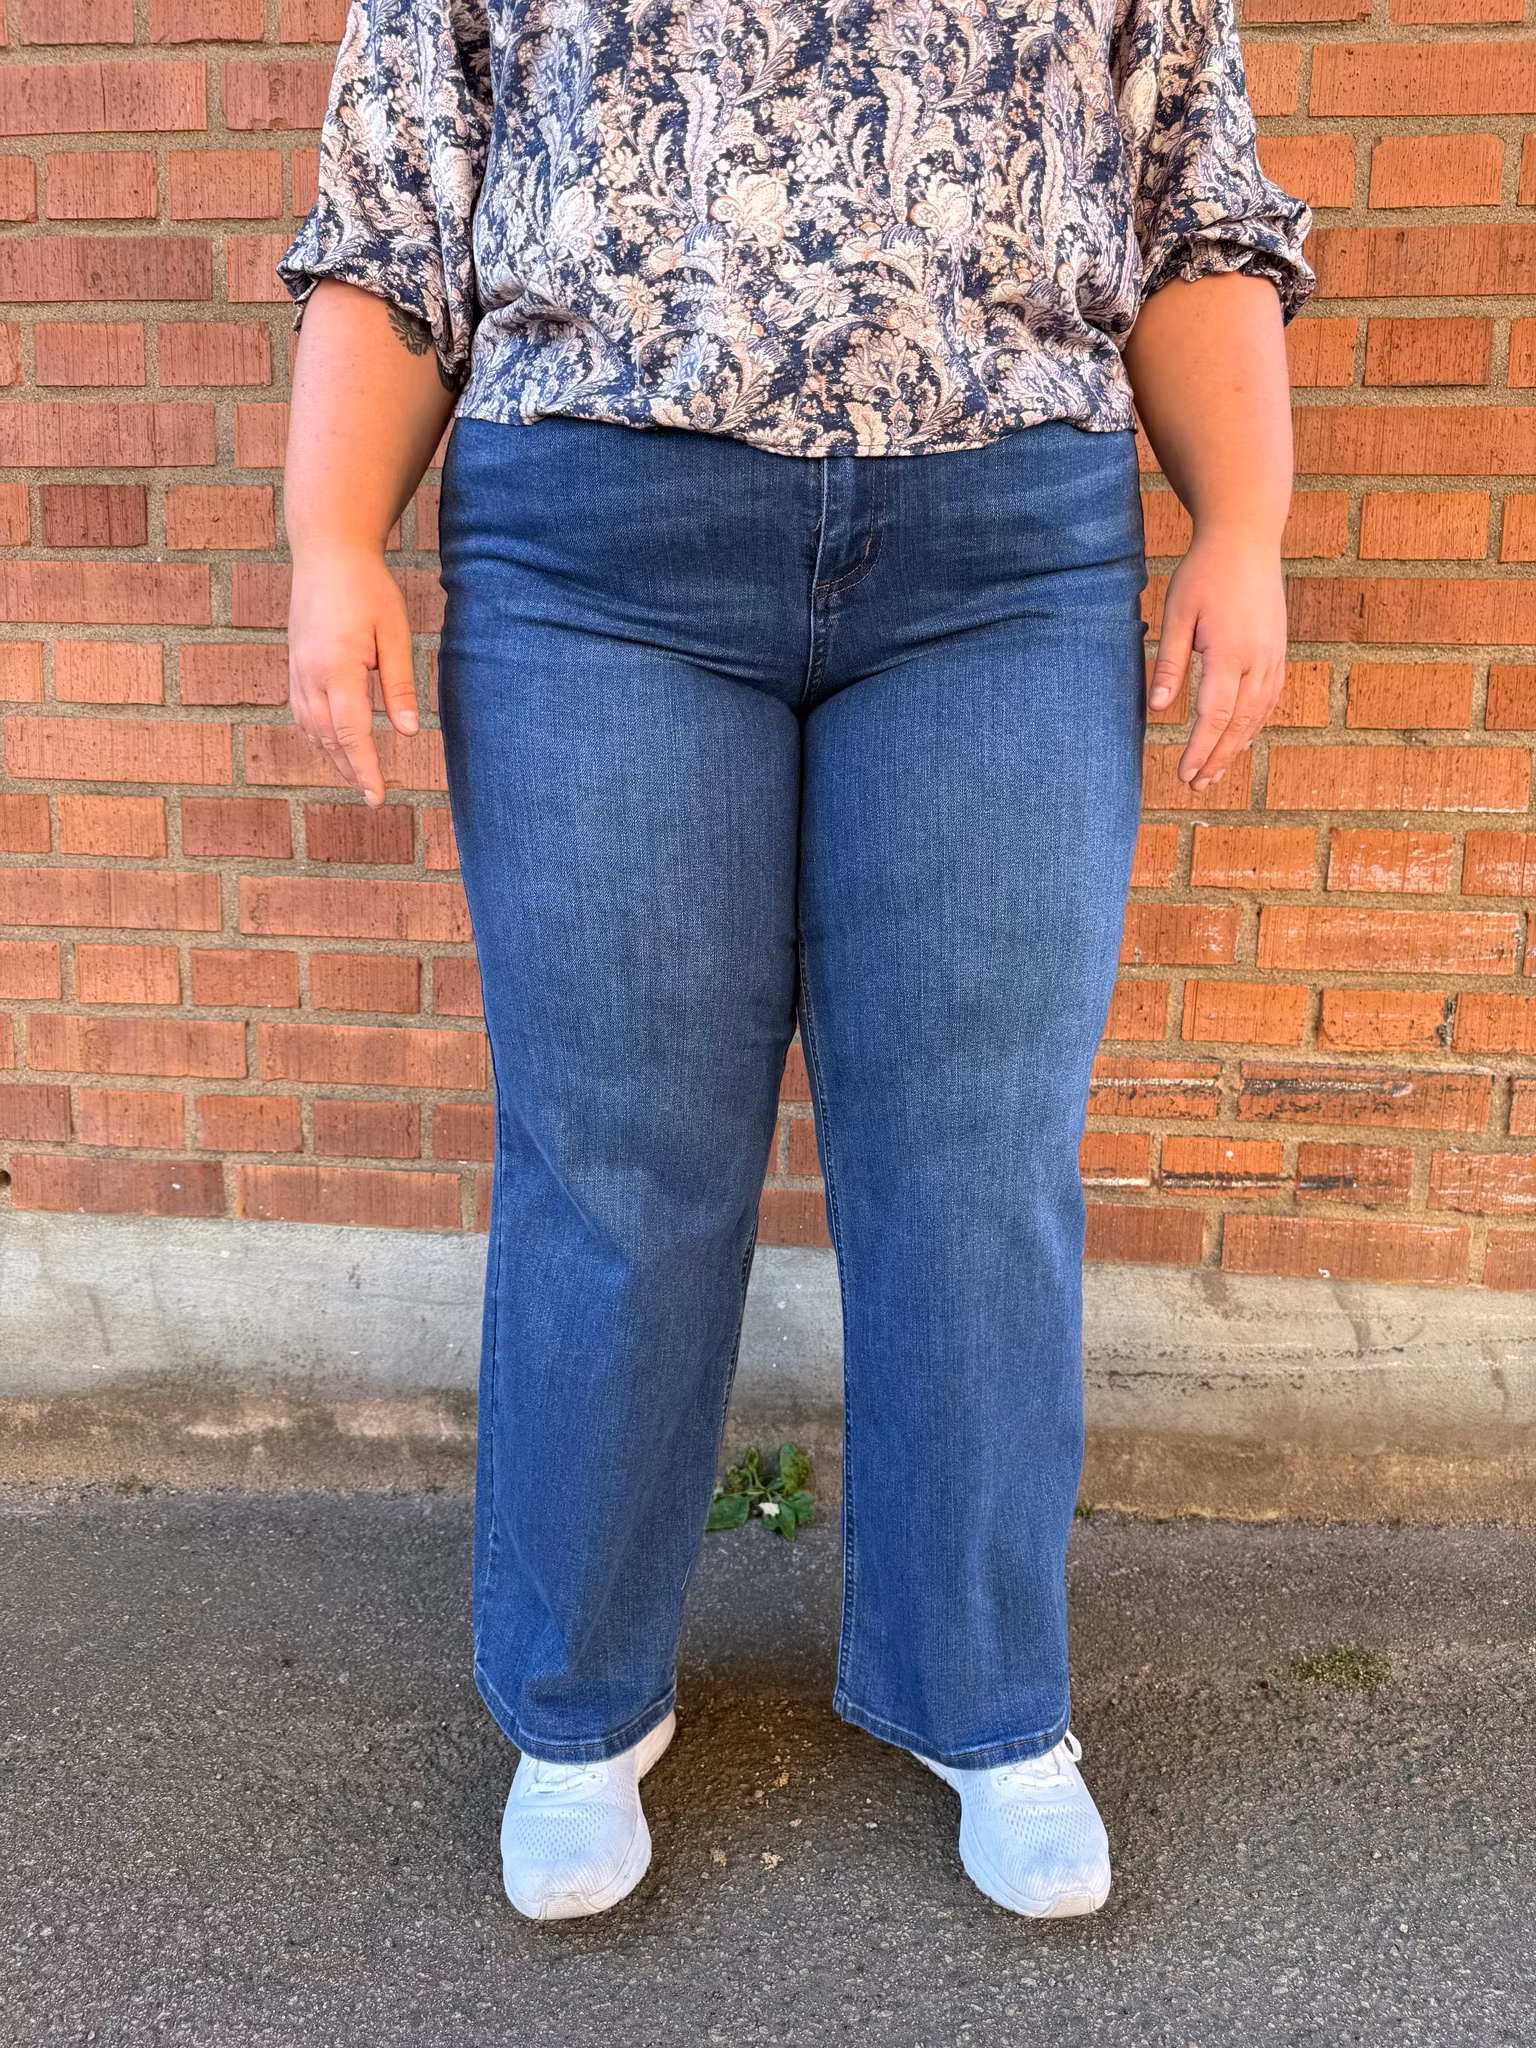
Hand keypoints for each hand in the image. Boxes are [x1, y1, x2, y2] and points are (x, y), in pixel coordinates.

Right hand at [288, 546, 417, 807]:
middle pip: (328, 738)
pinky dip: (317, 738)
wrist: (326, 552)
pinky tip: (332, 750)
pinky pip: (301, 714)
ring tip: (356, 780)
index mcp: (337, 667)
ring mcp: (297, 670)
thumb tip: (409, 732)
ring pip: (311, 730)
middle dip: (350, 770)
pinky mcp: (295, 665)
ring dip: (332, 758)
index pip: (352, 732)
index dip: (365, 768)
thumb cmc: (368, 589)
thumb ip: (400, 684)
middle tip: (373, 798)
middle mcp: (309, 674)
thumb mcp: (394, 632)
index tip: (377, 796)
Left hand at [1148, 530, 1287, 791]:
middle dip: (1216, 757)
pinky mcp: (1278, 650)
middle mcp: (1258, 659)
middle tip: (1195, 785)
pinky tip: (1241, 739)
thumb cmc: (1204, 573)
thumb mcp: (1176, 614)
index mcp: (1229, 651)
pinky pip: (1270, 698)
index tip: (1183, 773)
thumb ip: (1169, 663)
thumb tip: (1157, 710)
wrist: (1246, 538)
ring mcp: (1273, 655)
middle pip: (1239, 723)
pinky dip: (1255, 724)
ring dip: (1236, 747)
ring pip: (1258, 715)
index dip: (1199, 749)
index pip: (1214, 715)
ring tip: (1214, 773)